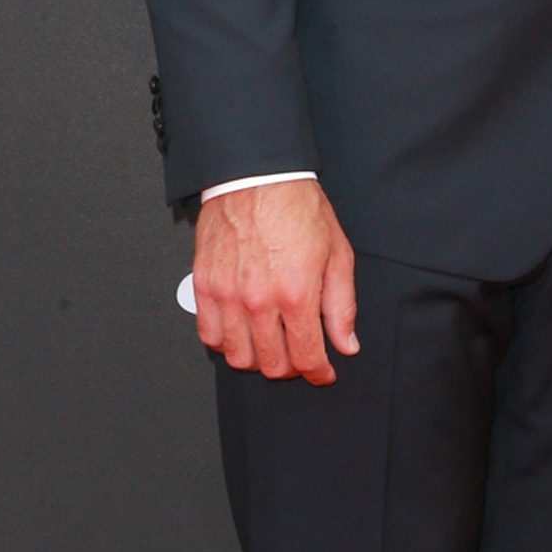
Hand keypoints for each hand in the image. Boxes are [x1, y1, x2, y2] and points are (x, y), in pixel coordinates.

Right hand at [193, 181, 358, 383]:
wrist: (257, 178)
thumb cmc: (297, 208)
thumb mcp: (337, 254)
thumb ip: (341, 305)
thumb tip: (346, 343)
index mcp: (296, 293)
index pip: (306, 358)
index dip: (318, 374)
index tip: (323, 373)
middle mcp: (259, 299)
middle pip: (272, 365)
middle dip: (291, 370)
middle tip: (299, 357)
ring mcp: (228, 295)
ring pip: (238, 357)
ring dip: (258, 360)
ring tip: (271, 346)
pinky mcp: (205, 286)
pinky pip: (209, 334)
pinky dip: (225, 343)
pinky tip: (241, 333)